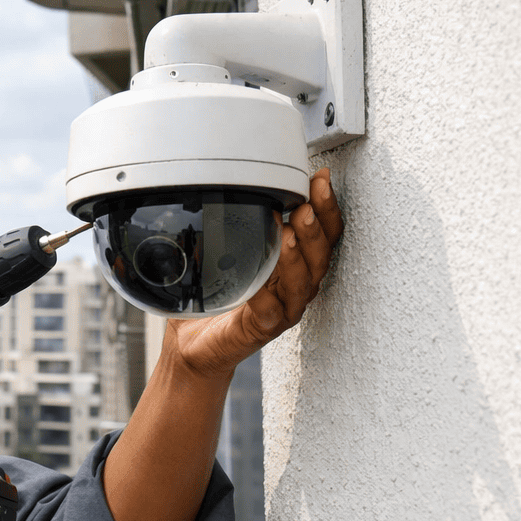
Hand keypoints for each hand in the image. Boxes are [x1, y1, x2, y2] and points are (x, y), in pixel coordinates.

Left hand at [167, 168, 343, 377]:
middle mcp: (296, 285)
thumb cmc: (217, 294)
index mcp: (295, 263)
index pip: (323, 232)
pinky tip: (260, 274)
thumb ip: (240, 223)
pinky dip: (266, 289)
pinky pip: (271, 307)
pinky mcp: (264, 327)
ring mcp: (284, 307)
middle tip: (307, 202)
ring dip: (298, 254)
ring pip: (303, 281)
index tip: (320, 179)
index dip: (326, 206)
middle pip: (321, 254)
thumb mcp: (228, 251)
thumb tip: (233, 183)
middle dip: (317, 226)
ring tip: (290, 232)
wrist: (193, 341)